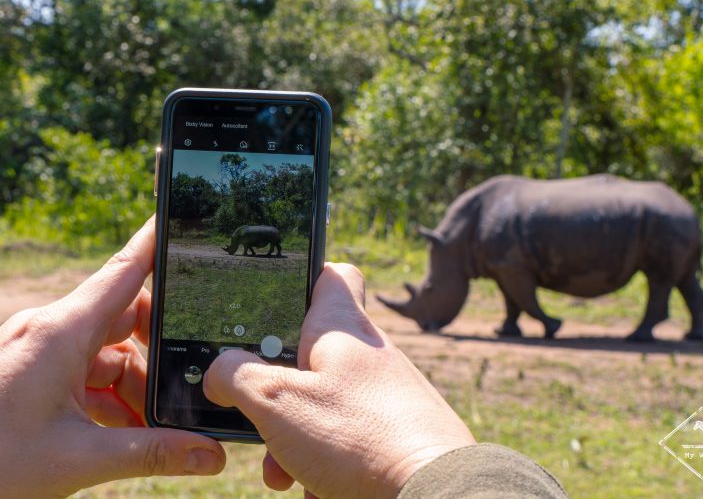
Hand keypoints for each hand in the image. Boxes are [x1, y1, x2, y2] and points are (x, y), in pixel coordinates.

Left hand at [0, 217, 225, 496]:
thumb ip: (153, 452)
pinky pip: (81, 369)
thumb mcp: (79, 459)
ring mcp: (38, 348)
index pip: (125, 271)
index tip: (180, 216)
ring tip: (149, 425)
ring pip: (105, 350)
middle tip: (182, 388)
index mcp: (62, 332)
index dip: (156, 242)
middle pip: (123, 318)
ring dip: (132, 383)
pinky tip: (119, 428)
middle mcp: (51, 330)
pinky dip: (106, 395)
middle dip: (156, 354)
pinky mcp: (30, 369)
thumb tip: (212, 456)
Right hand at [204, 263, 474, 498]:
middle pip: (311, 356)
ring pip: (324, 405)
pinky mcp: (397, 429)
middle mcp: (367, 353)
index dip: (302, 277)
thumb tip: (218, 374)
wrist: (436, 491)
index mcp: (341, 327)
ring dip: (294, 439)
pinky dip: (326, 461)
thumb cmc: (360, 437)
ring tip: (285, 471)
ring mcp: (385, 393)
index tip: (274, 299)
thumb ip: (237, 377)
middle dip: (277, 393)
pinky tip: (320, 487)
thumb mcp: (278, 401)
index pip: (331, 274)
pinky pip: (348, 438)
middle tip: (261, 419)